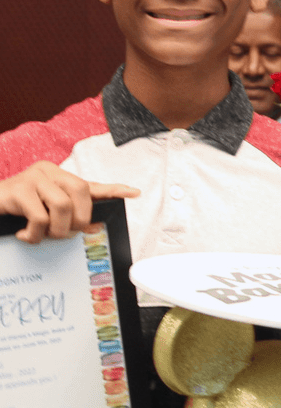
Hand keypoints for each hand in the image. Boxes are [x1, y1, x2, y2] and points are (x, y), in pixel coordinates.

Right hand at [0, 162, 139, 242]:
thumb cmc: (18, 211)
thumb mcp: (46, 212)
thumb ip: (68, 215)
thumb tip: (93, 226)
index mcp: (58, 176)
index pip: (90, 184)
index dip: (113, 190)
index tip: (134, 193)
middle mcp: (48, 171)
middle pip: (81, 193)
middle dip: (78, 220)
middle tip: (64, 234)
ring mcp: (32, 178)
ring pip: (63, 206)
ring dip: (57, 229)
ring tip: (42, 235)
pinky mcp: (17, 190)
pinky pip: (40, 217)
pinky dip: (35, 234)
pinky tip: (25, 236)